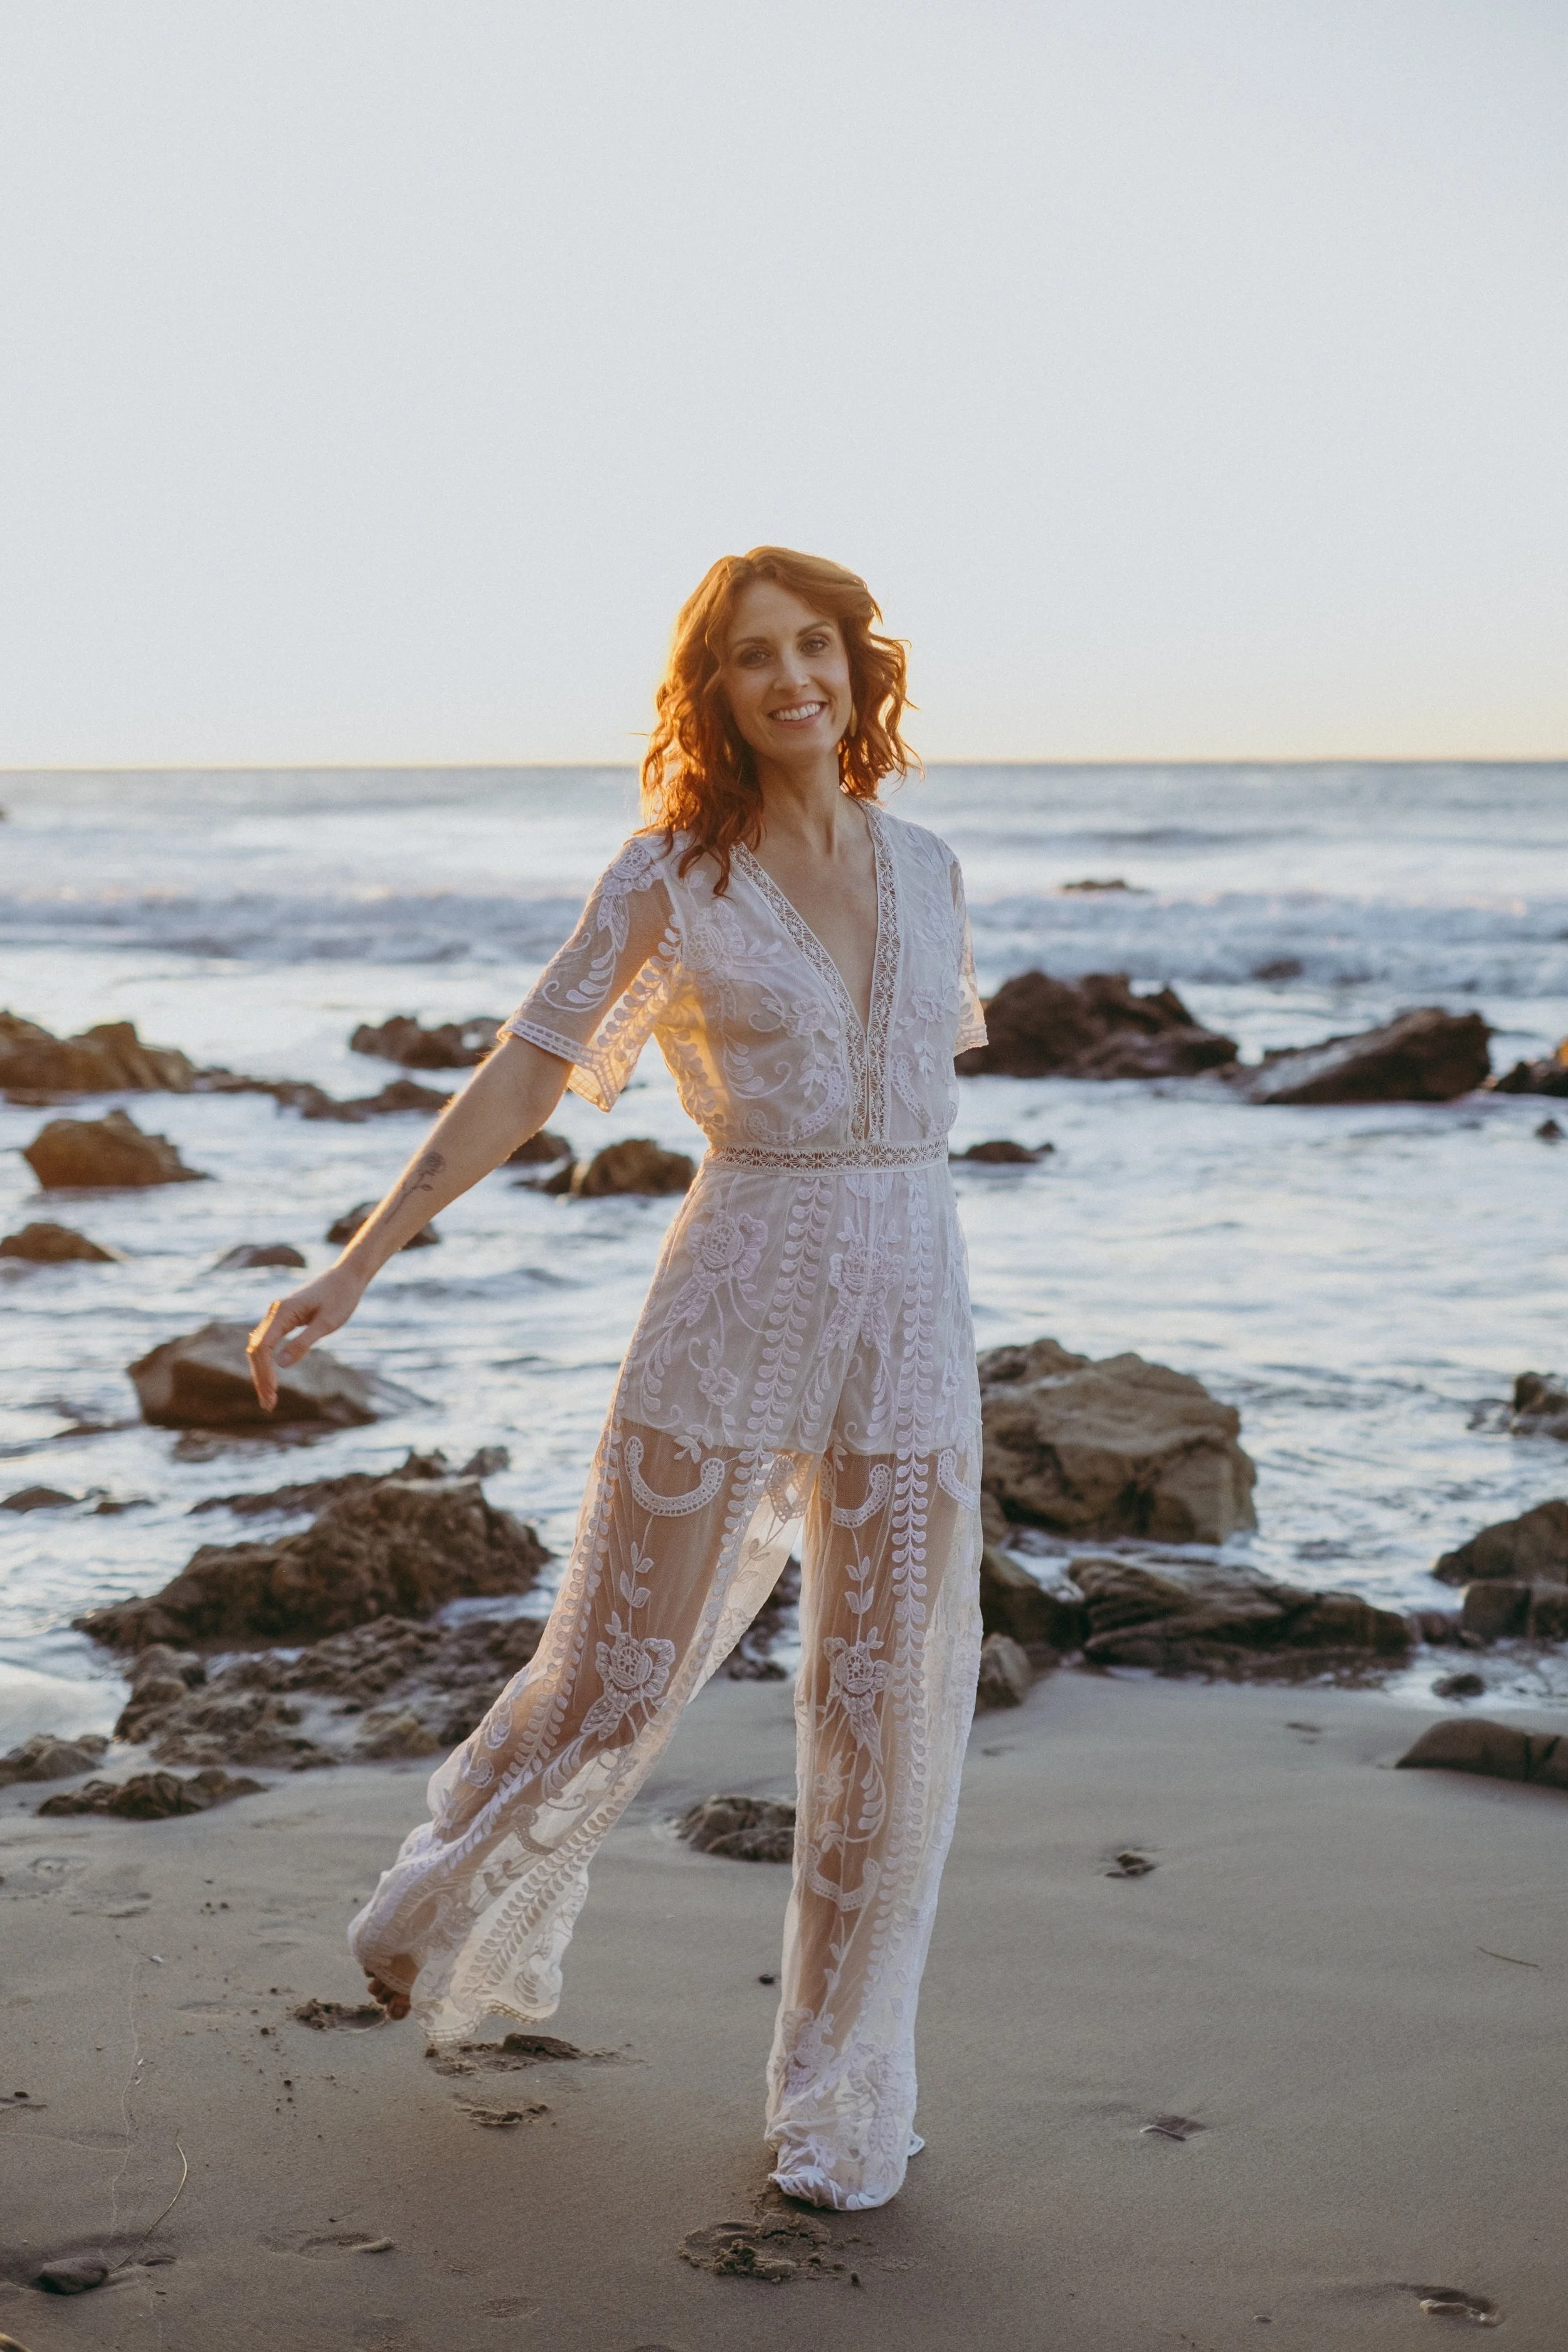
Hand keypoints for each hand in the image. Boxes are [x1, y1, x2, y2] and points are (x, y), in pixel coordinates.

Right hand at [246, 1265, 365, 1410]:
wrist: (346, 1277)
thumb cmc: (341, 1297)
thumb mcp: (328, 1323)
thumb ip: (304, 1342)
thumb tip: (281, 1364)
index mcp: (282, 1312)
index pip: (262, 1347)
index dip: (264, 1372)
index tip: (272, 1393)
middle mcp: (274, 1312)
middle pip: (256, 1349)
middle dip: (260, 1377)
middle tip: (269, 1404)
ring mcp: (277, 1314)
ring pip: (259, 1346)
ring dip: (261, 1371)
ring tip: (269, 1397)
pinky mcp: (283, 1317)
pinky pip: (267, 1341)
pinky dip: (266, 1361)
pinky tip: (270, 1377)